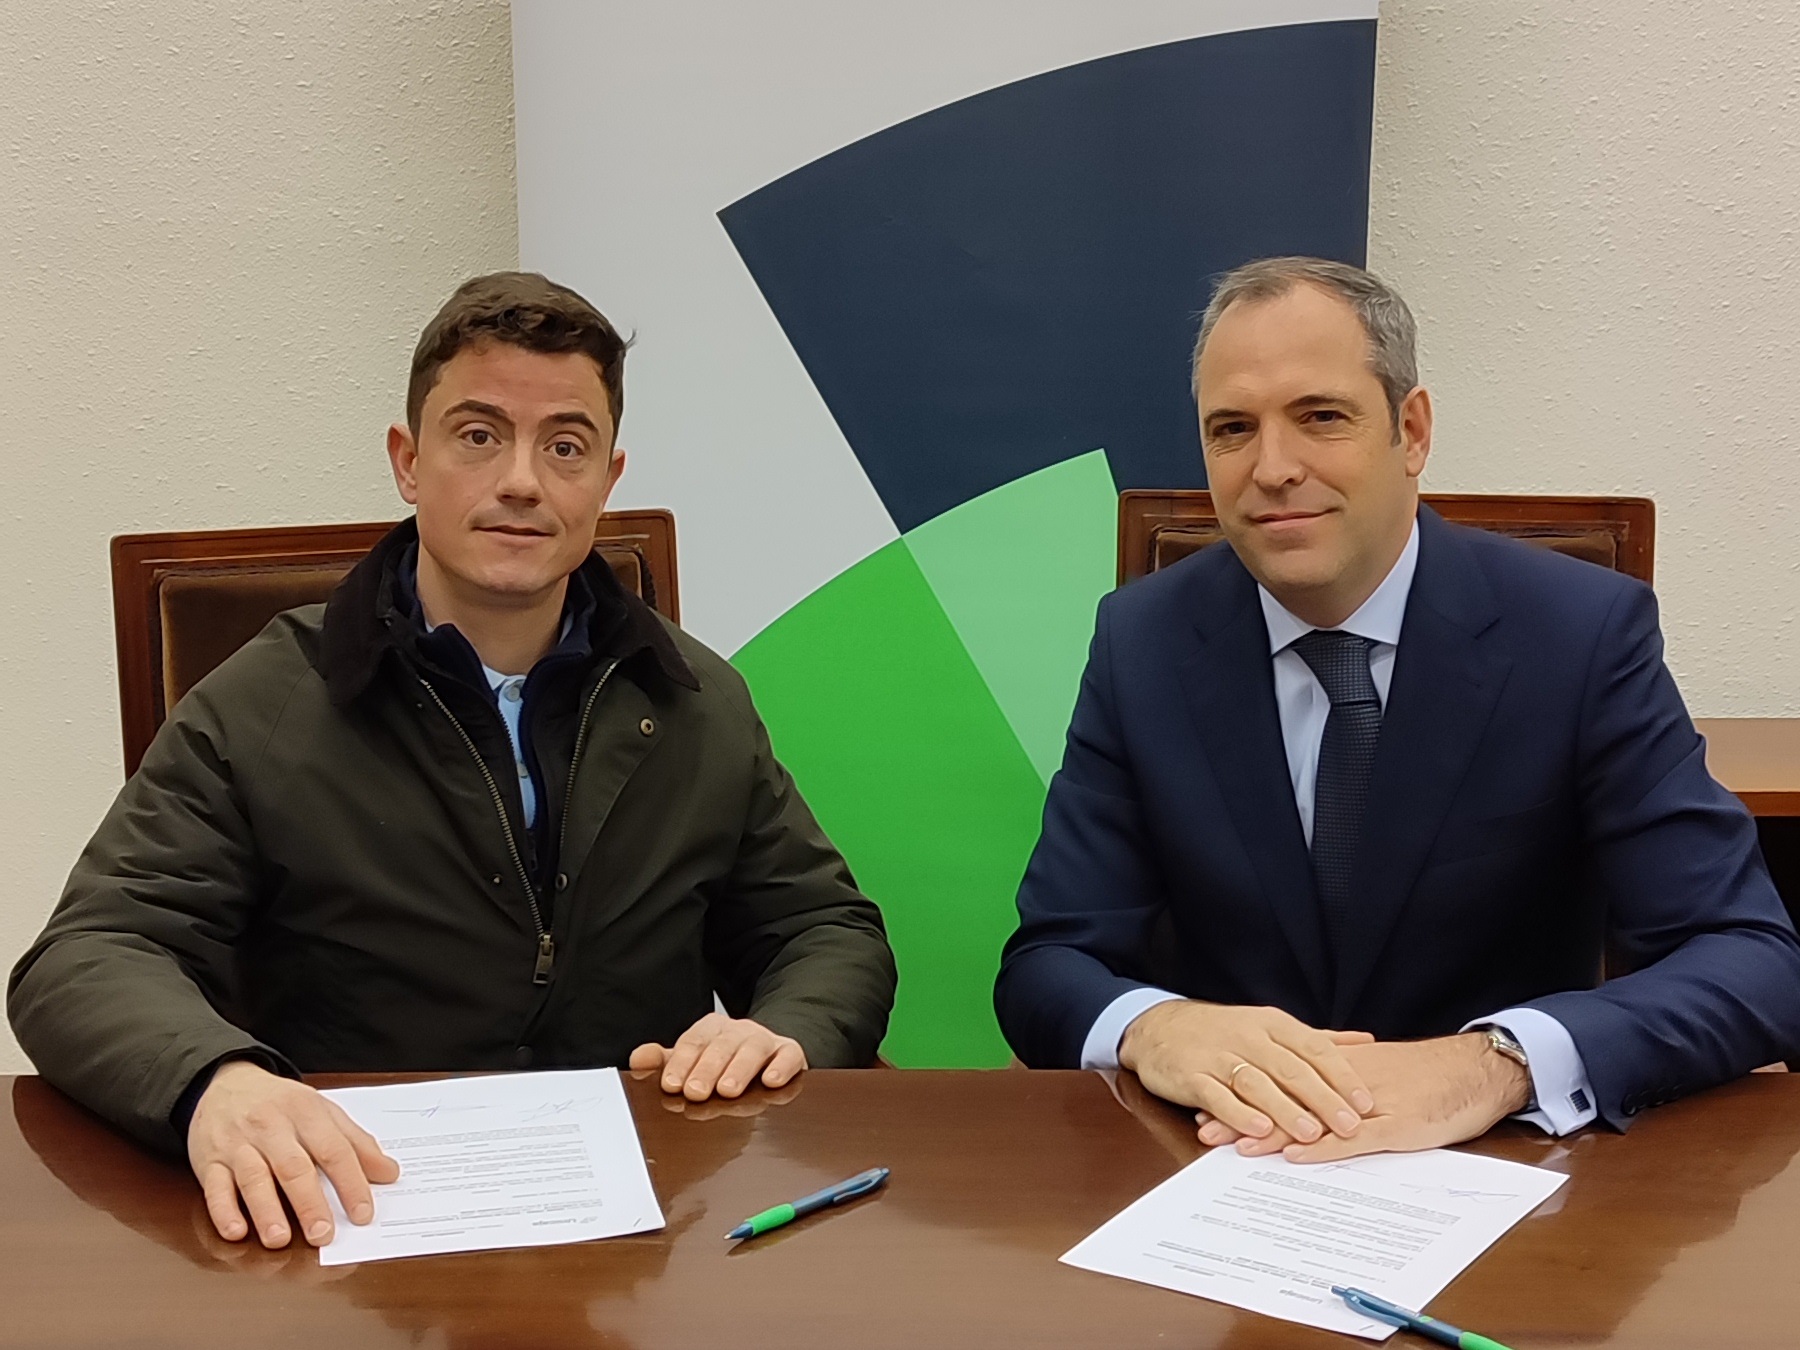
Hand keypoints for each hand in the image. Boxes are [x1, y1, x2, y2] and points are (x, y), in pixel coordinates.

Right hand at [187, 1060, 398, 1247]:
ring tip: (280, 1240)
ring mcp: (238, 1144)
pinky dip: (223, 1211)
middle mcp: (272, 1127)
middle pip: (293, 1167)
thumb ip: (356, 1143)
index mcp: (306, 1112)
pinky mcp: (209, 1160)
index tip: (364, 1214)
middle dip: (309, 1203)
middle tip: (324, 1235)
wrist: (224, 1082)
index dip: (351, 1183)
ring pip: (253, 1177)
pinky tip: (236, 1231)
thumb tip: (389, 1173)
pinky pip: (214, 1186)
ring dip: (266, 1210)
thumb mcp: (322, 1112)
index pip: (334, 1150)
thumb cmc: (281, 1104)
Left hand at [629, 1013, 806, 1100]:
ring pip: (753, 1049)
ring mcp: (766, 1040)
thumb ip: (665, 1062)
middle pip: (721, 1047)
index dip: (681, 1063)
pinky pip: (789, 1055)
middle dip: (706, 1069)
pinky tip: (772, 1081)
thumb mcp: (693, 1061)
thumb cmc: (725, 1062)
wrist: (770, 1052)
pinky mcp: (790, 1052)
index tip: (671, 1085)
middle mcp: (738, 1031)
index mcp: (711, 1030)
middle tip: (694, 1092)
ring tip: (727, 1091)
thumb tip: (638, 1060)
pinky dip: (782, 1066)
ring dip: (739, 1069)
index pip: (693, 1043)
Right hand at [1119, 1000, 1375, 1147]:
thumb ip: (1316, 1038)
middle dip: (1323, 1098)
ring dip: (1286, 1109)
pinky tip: (1259, 1130)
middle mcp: (1248, 1037)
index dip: (1342, 1075)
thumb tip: (1366, 1041)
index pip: (1314, 1048)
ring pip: (1258, 1083)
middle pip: (1291, 1068)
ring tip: (1311, 1133)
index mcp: (1271, 1025)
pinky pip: (1218, 1095)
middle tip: (1350, 1126)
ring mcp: (1218, 1056)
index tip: (1367, 1102)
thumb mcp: (1269, 1026)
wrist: (1157, 1027)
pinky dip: (1239, 1113)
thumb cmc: (1221, 1031)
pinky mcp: (1192, 1076)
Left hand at [1197, 1034, 1533, 1160]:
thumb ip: (1337, 1083)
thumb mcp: (1375, 1074)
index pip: (1281, 1081)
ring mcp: (1370, 1105)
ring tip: (1235, 1147)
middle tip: (1205, 1128)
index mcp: (1339, 1067)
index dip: (1245, 1093)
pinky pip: (1354, 1139)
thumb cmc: (1425, 1075)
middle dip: (1243, 1114)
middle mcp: (1346, 1082)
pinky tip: (1297, 1157)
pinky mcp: (1397, 1126)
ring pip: (1312, 1118)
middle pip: (1286, 1098)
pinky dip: (1324, 1149)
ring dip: (1272, 1133)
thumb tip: (1299, 1098)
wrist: (1473, 1069)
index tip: (1208, 1102)